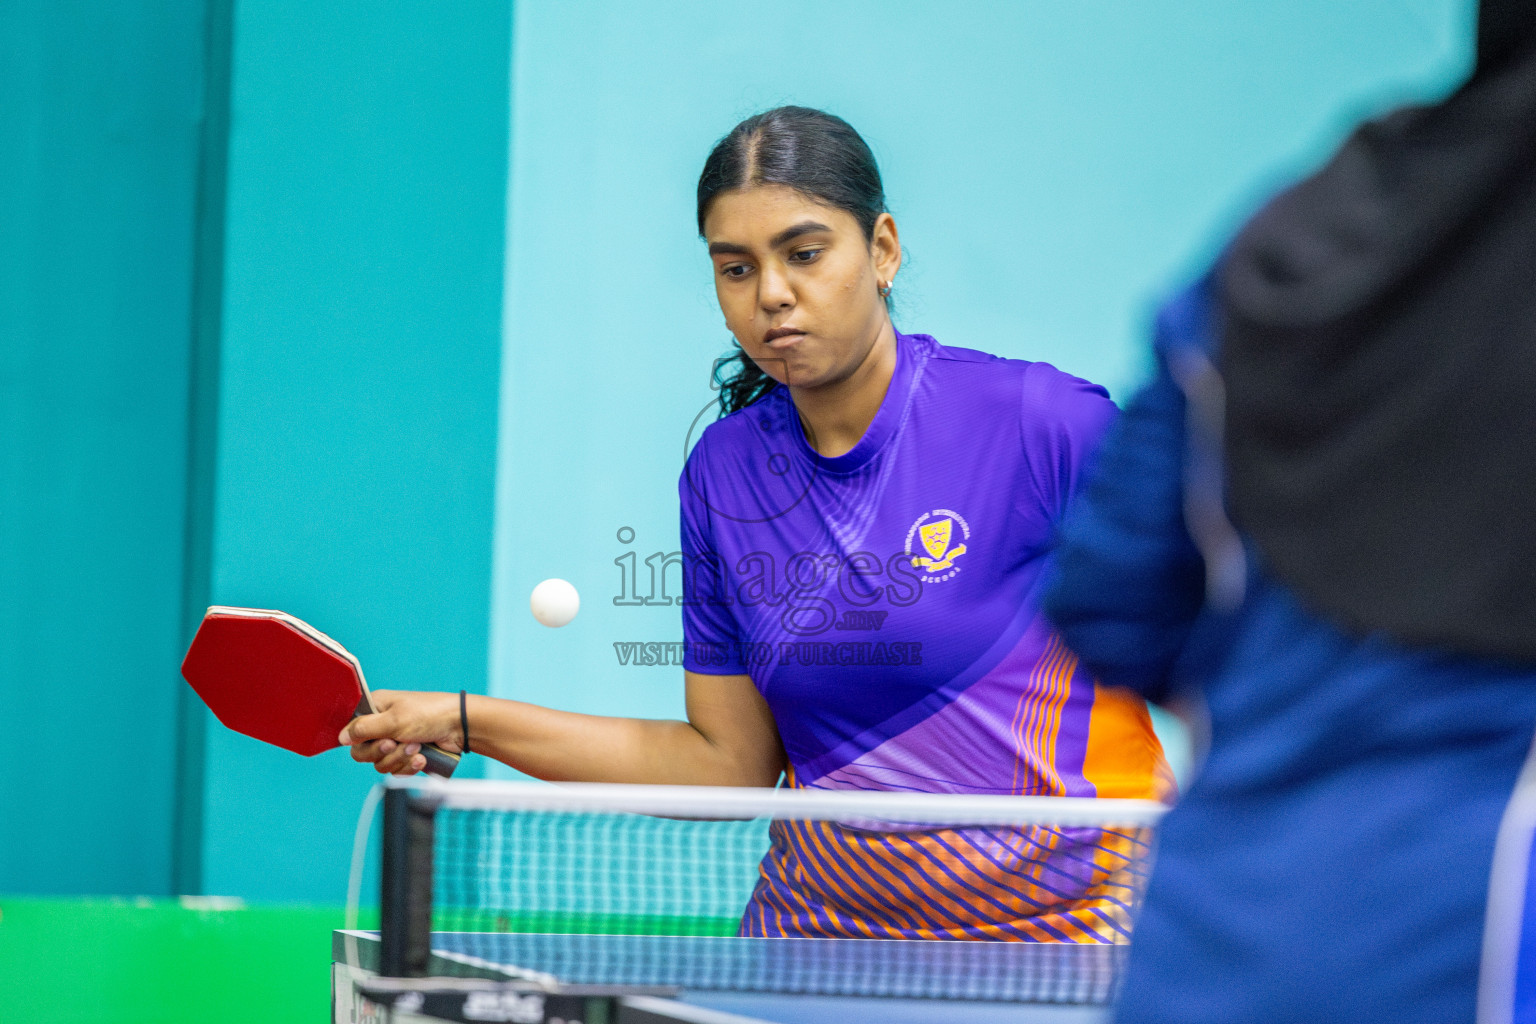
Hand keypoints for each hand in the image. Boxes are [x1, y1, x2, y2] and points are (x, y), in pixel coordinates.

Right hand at [339, 689, 463, 774]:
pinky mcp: (407, 754)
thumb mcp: (393, 720)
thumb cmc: (428, 714)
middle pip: (363, 753)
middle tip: (397, 743)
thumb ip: (364, 729)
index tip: (380, 739)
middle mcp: (382, 725)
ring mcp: (396, 740)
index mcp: (375, 708)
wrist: (460, 726)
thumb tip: (340, 737)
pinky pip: (397, 770)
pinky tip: (422, 759)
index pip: (352, 732)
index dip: (361, 741)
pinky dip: (409, 767)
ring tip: (417, 747)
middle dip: (383, 753)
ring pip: (381, 765)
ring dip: (400, 759)